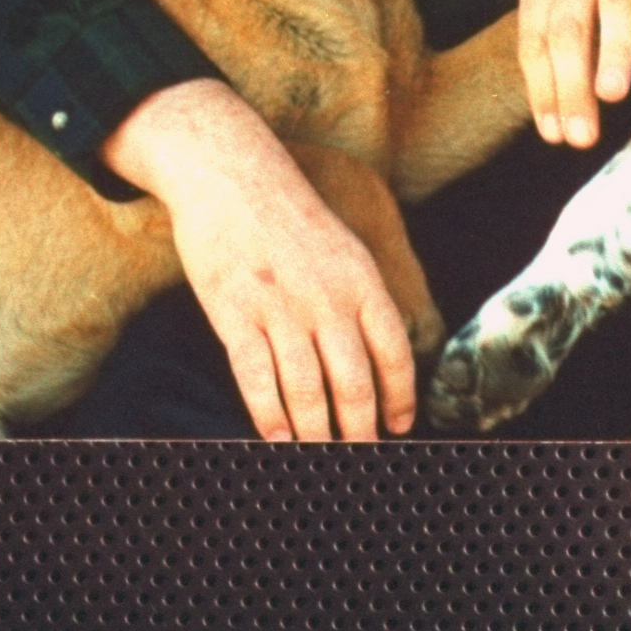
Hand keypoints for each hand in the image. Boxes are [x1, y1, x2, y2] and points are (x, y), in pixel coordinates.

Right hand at [101, 79, 416, 440]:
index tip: (398, 426)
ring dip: (316, 433)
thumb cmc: (289, 215)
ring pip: (306, 390)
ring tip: (320, 455)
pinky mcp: (235, 314)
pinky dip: (269, 416)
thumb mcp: (343, 245)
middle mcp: (326, 298)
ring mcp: (279, 307)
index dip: (400, 397)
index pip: (393, 352)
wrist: (230, 175)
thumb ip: (360, 296)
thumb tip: (378, 354)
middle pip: (353, 383)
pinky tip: (277, 440)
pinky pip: (256, 378)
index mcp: (360, 279)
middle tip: (359, 455)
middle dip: (358, 430)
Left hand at [517, 0, 630, 149]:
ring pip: (613, 1)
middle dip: (572, 87)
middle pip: (567, 30)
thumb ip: (562, 28)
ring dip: (614, 49)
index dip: (542, 89)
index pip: (534, 40)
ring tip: (613, 95)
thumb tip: (563, 102)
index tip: (553, 134)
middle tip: (580, 137)